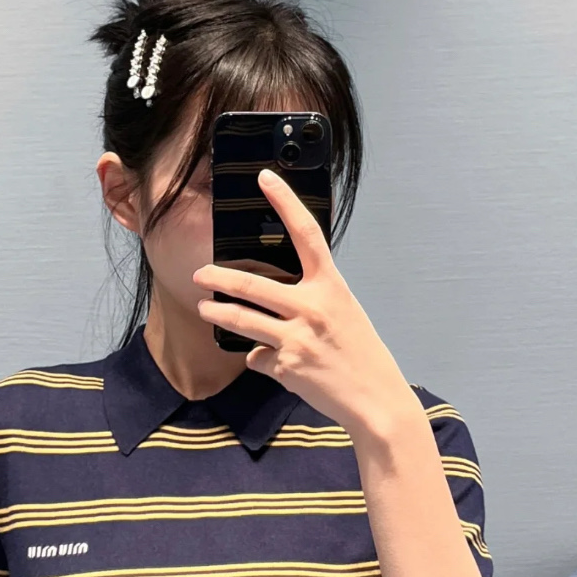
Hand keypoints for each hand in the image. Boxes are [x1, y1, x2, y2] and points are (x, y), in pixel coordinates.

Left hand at [193, 170, 418, 441]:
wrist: (375, 399)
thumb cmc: (360, 354)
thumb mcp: (342, 314)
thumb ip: (309, 302)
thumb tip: (272, 307)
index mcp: (331, 285)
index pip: (306, 233)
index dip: (285, 202)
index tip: (266, 178)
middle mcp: (312, 306)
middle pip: (251, 283)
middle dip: (219, 277)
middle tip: (201, 273)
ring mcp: (297, 337)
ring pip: (242, 320)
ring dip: (218, 314)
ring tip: (204, 308)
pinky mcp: (286, 366)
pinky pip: (259, 358)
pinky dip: (261, 360)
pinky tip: (273, 365)